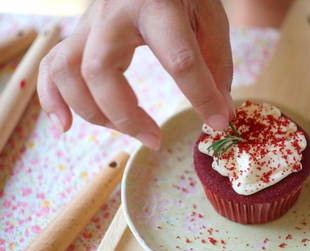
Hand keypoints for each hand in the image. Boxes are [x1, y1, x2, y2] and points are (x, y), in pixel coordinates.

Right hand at [38, 0, 233, 149]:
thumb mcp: (209, 18)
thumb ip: (215, 64)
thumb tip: (220, 113)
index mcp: (158, 4)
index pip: (178, 59)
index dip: (200, 97)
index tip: (217, 122)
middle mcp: (114, 13)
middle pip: (99, 70)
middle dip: (125, 116)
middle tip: (154, 139)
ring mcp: (90, 23)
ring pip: (68, 71)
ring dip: (92, 112)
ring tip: (124, 131)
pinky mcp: (80, 34)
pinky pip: (52, 66)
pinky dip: (53, 99)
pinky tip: (66, 125)